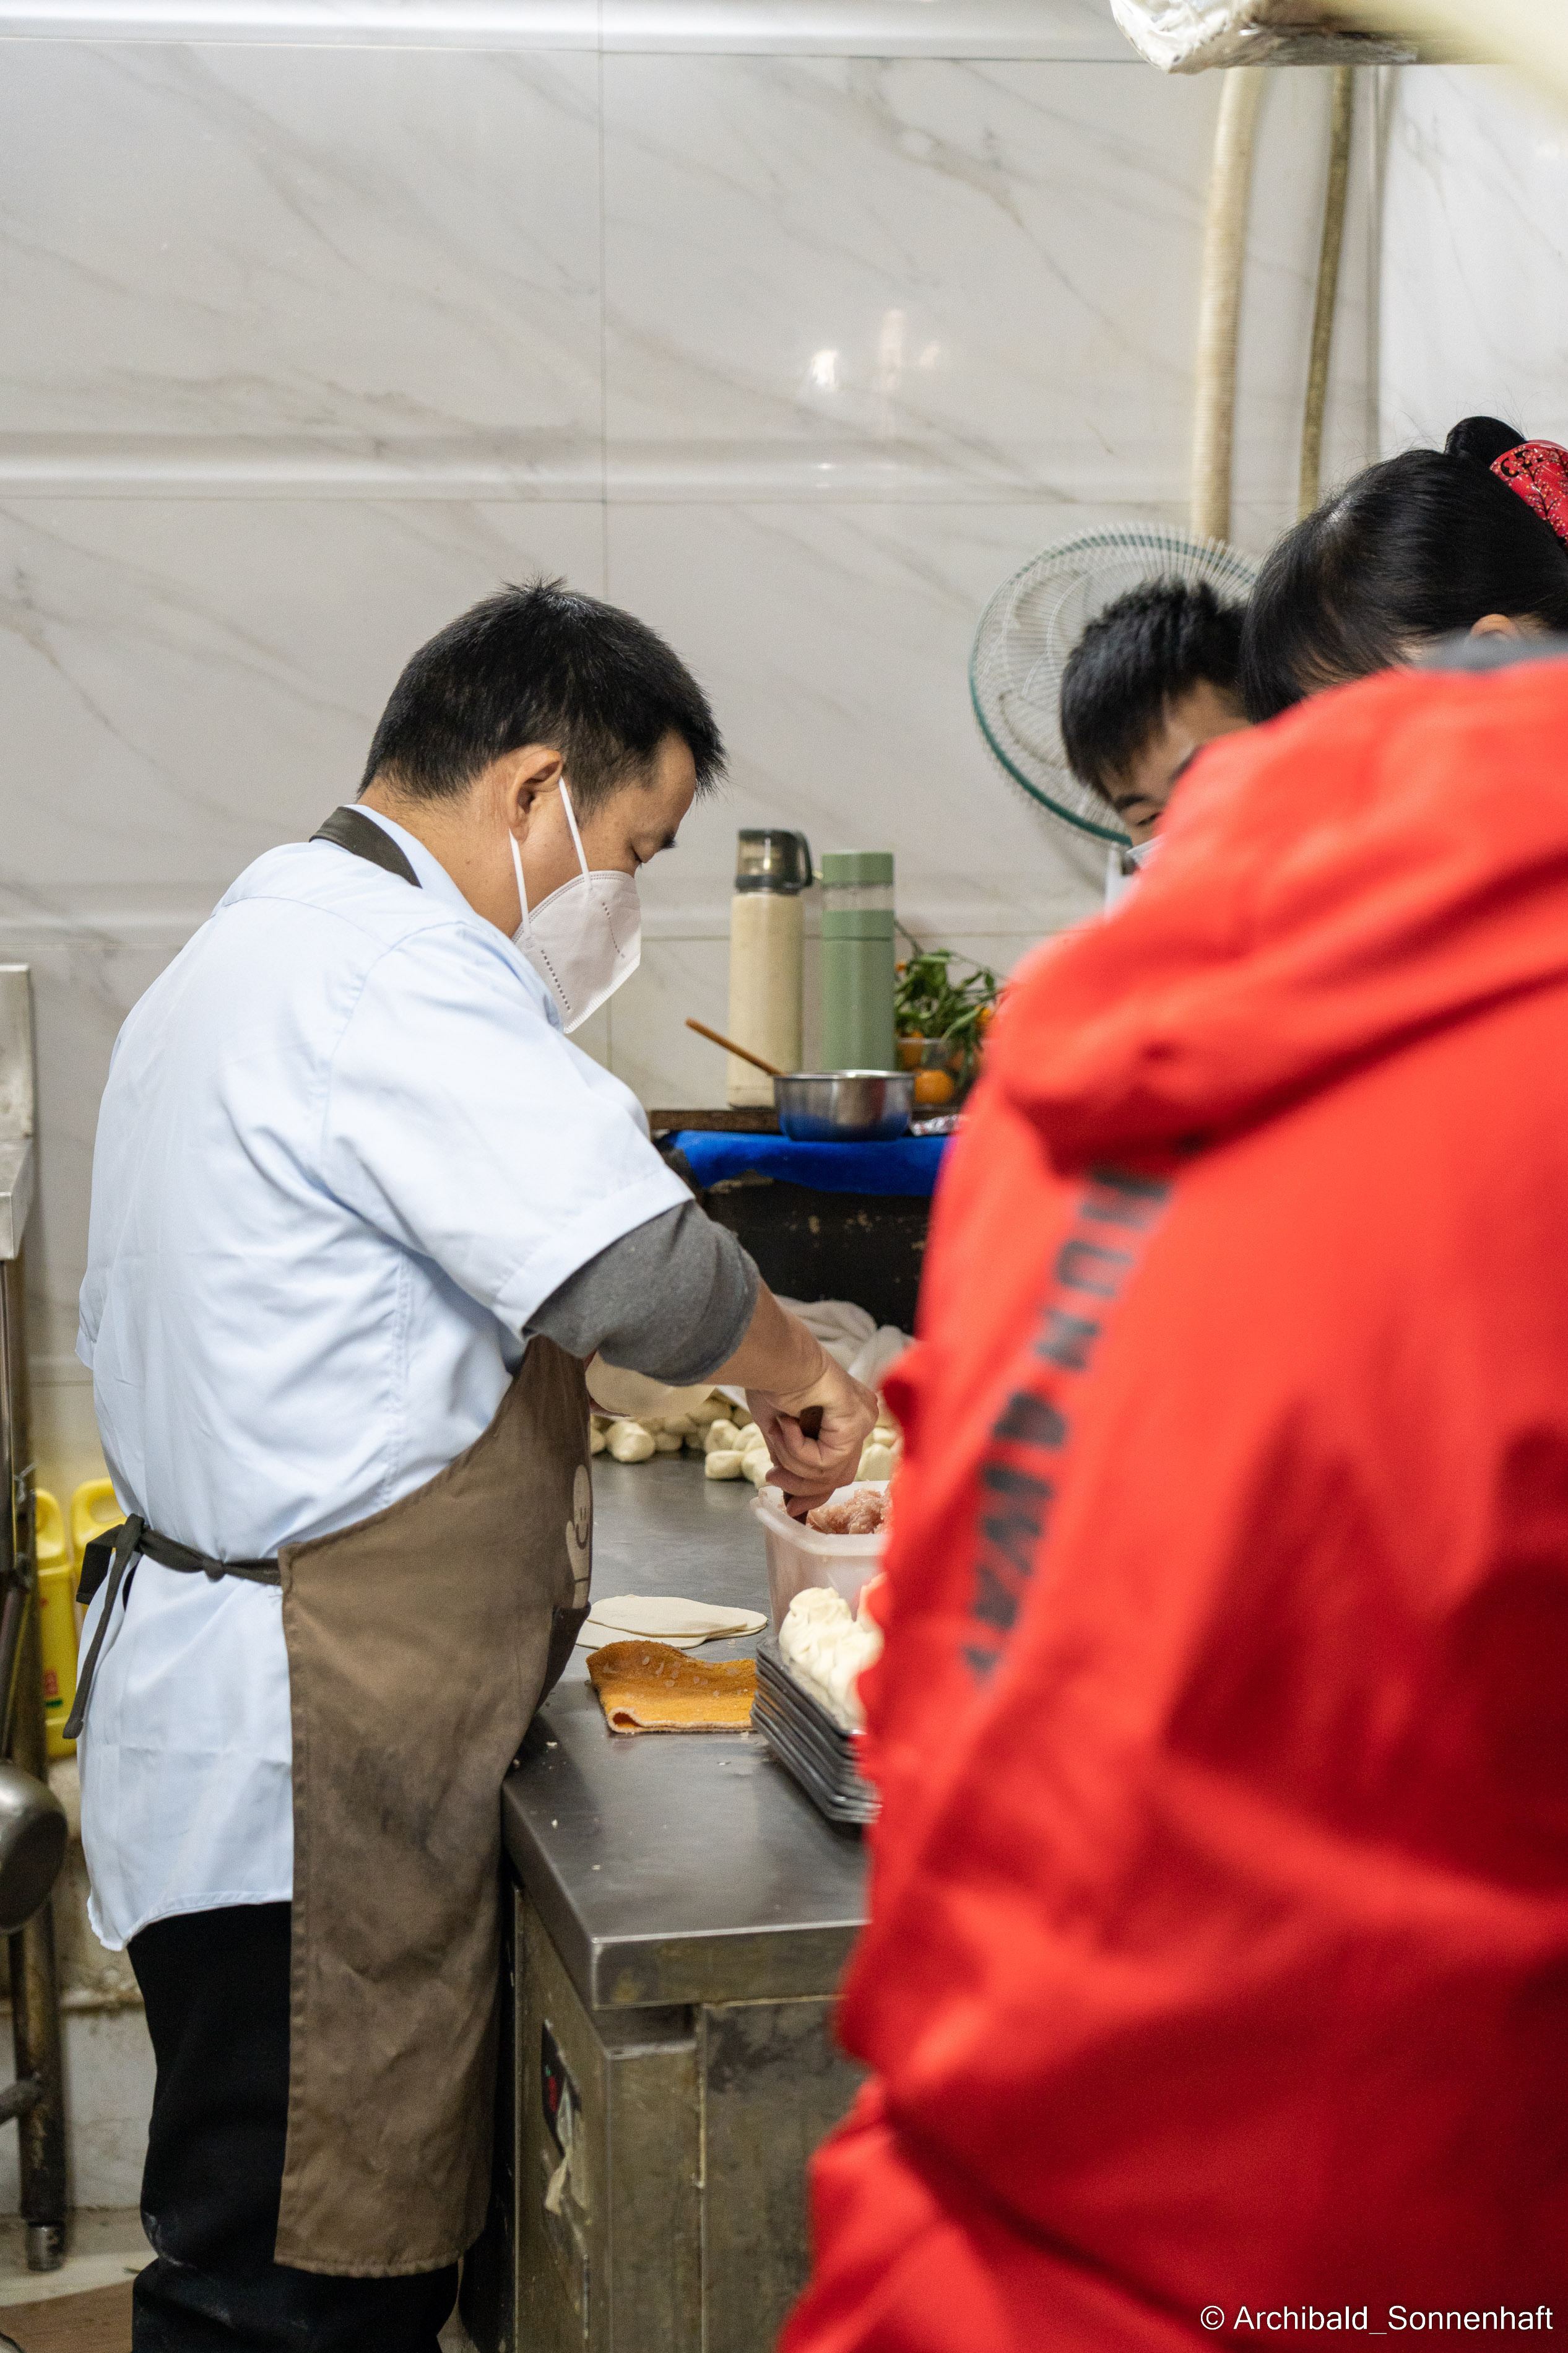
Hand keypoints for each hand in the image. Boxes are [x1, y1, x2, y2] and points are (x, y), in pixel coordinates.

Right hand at [745, 1354, 878, 1519]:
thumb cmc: (772, 1379)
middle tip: (770, 1477)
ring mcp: (863, 1420)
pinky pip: (826, 1461)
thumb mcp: (781, 1430)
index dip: (813, 1492)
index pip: (839, 1468)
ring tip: (778, 1430)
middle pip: (837, 1477)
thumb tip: (788, 1494)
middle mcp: (861, 1419)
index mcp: (846, 1417)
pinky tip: (789, 1423)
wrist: (774, 1356)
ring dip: (792, 1458)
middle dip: (800, 1485)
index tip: (789, 1505)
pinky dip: (799, 1449)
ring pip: (829, 1473)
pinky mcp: (858, 1422)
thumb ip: (792, 1458)